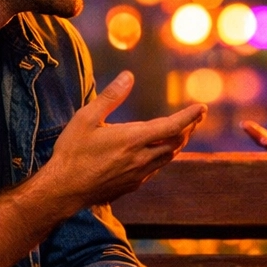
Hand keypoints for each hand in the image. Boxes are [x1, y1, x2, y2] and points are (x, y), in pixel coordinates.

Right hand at [44, 71, 205, 211]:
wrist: (64, 190)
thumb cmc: (72, 152)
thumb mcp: (86, 118)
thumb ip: (111, 97)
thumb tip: (128, 76)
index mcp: (133, 139)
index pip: (172, 126)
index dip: (189, 116)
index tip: (202, 107)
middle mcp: (141, 158)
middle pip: (176, 142)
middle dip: (189, 128)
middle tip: (197, 117)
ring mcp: (138, 174)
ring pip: (168, 157)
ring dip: (178, 142)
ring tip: (183, 131)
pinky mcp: (133, 185)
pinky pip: (156, 168)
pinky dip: (165, 156)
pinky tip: (160, 151)